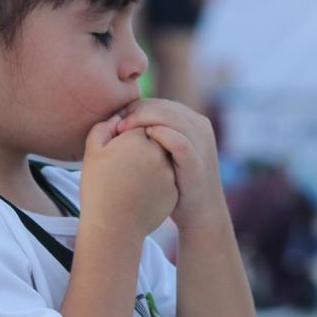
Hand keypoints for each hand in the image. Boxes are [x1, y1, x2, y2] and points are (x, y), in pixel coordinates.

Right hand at [80, 114, 177, 239]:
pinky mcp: (174, 189)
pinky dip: (157, 179)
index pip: (139, 124)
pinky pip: (167, 176)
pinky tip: (141, 191)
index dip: (127, 134)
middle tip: (125, 163)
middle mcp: (158, 152)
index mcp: (138, 139)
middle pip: (154, 138)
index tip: (117, 148)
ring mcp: (169, 171)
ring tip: (132, 178)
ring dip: (152, 161)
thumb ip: (103, 128)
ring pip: (163, 157)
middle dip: (143, 145)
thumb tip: (119, 117)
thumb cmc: (98, 188)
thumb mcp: (92, 153)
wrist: (112, 227)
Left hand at [114, 99, 226, 229]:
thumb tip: (122, 121)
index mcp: (191, 121)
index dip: (135, 108)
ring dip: (143, 120)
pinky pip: (180, 142)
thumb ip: (154, 134)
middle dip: (136, 112)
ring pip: (171, 117)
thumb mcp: (165, 152)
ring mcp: (201, 143)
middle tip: (115, 124)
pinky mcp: (198, 161)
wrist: (200, 213)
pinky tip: (145, 138)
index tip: (115, 119)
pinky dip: (162, 135)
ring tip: (122, 130)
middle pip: (163, 106)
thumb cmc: (176, 182)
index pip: (159, 103)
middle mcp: (199, 126)